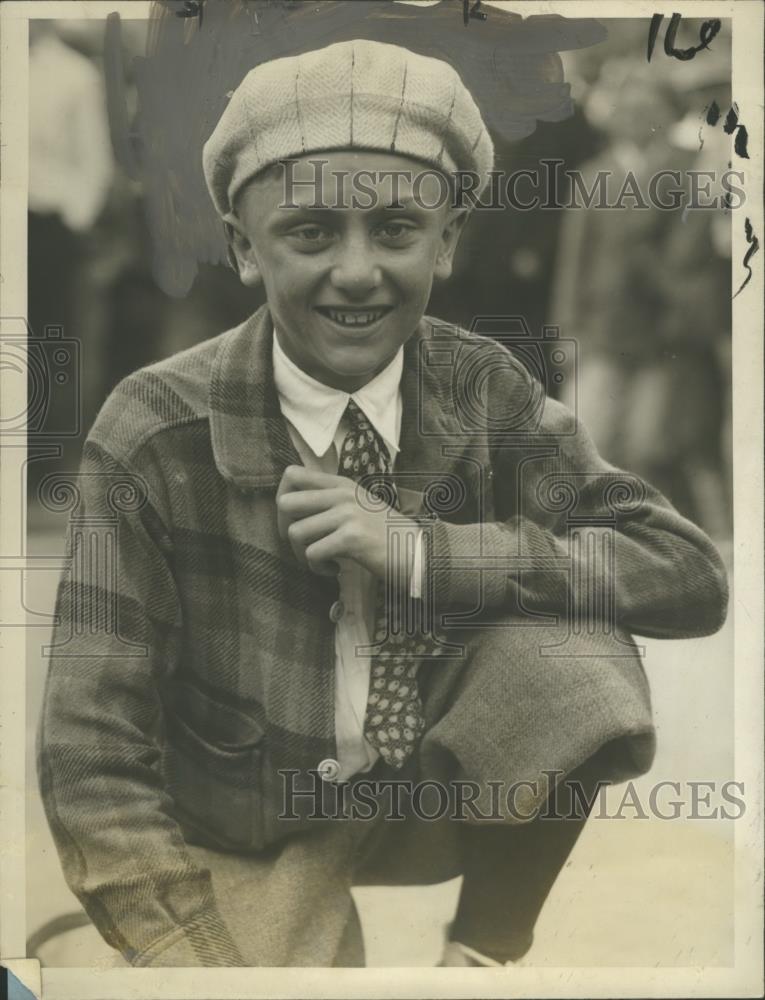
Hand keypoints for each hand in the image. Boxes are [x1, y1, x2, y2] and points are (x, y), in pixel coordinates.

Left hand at [276, 465, 417, 585]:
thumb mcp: (360, 506)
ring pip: (295, 532)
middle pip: (285, 503)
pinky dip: (317, 568)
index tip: (293, 519)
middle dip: (285, 529)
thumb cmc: (386, 535)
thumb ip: (331, 501)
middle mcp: (342, 494)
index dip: (282, 497)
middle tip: (304, 544)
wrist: (419, 552)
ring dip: (302, 555)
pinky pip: (312, 554)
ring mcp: (347, 514)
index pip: (292, 474)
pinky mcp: (351, 538)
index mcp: (341, 484)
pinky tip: (333, 570)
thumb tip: (292, 508)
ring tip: (323, 560)